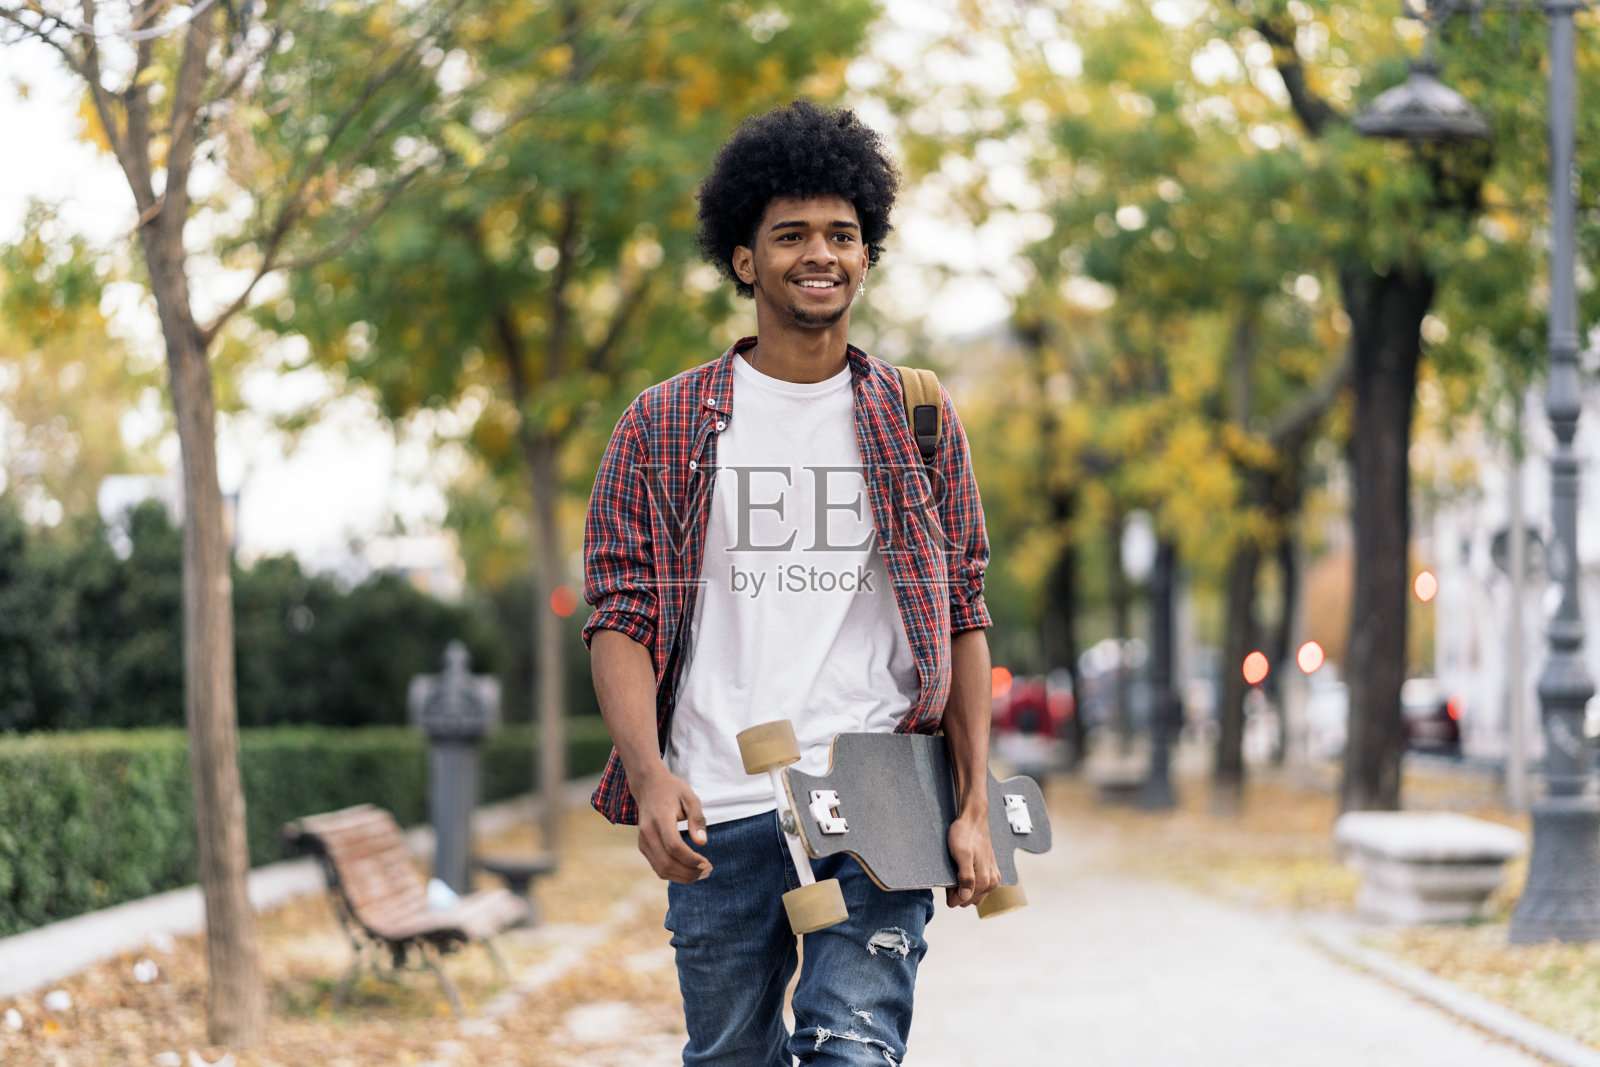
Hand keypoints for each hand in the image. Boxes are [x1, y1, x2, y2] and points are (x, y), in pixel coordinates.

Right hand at [632, 769, 712, 883]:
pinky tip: (689, 869)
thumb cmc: (672, 790)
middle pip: (666, 863)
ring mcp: (643, 841)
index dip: (691, 859)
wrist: (648, 785)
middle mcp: (647, 832)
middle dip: (689, 873)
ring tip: (701, 873)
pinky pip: (657, 866)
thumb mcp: (690, 798)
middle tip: (707, 871)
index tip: (707, 863)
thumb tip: (702, 843)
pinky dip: (674, 873)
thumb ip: (697, 819)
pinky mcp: (643, 846)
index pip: (674, 847)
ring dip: (682, 877)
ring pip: (661, 869)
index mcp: (660, 819)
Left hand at [945, 811, 999, 908]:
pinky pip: (979, 887)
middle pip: (968, 899)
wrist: (974, 819)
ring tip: (957, 871)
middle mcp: (992, 882)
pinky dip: (970, 883)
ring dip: (964, 888)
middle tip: (951, 872)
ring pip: (974, 895)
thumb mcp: (961, 855)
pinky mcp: (991, 872)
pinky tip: (964, 870)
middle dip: (957, 891)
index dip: (951, 893)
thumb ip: (965, 877)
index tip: (947, 879)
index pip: (962, 900)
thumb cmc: (965, 834)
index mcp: (984, 881)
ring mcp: (993, 877)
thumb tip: (965, 897)